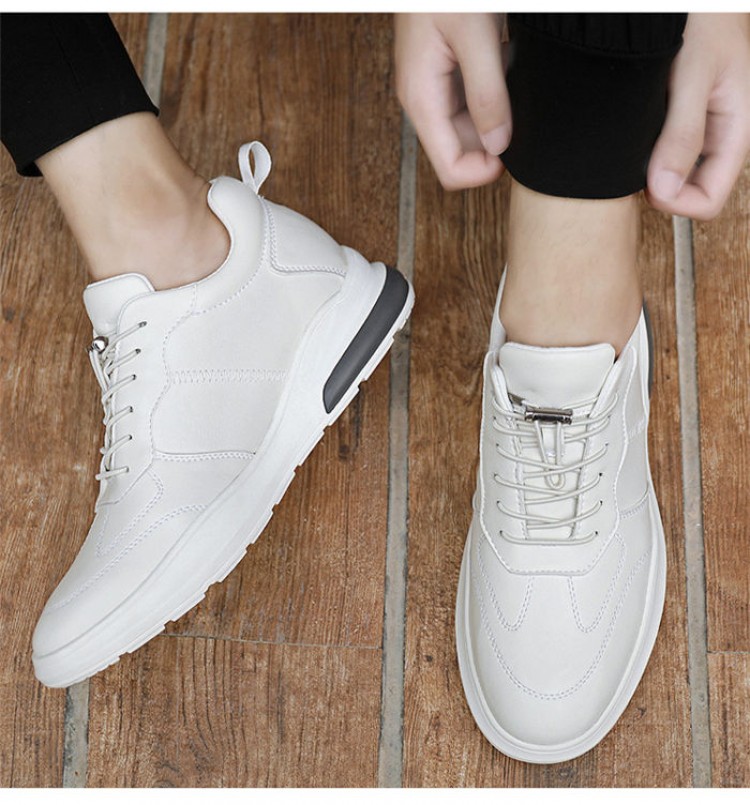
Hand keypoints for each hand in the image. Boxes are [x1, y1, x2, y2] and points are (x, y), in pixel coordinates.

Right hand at [395, 13, 509, 189]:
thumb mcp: (475, 36)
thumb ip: (487, 94)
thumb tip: (499, 144)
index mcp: (422, 99)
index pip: (450, 168)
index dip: (484, 171)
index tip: (514, 153)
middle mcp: (425, 99)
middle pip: (462, 151)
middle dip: (493, 144)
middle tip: (522, 117)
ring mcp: (435, 86)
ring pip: (470, 129)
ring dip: (497, 118)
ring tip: (513, 84)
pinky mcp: (447, 71)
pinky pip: (473, 102)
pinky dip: (495, 95)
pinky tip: (508, 67)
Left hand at [647, 13, 749, 219]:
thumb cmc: (699, 16)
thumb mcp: (693, 74)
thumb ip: (682, 133)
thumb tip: (665, 190)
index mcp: (736, 128)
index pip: (709, 199)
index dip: (677, 203)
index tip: (647, 187)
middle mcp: (718, 133)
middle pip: (689, 191)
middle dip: (660, 189)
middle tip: (631, 169)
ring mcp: (697, 125)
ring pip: (672, 173)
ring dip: (648, 170)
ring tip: (629, 148)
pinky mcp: (676, 115)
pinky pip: (659, 150)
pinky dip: (641, 150)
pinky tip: (629, 134)